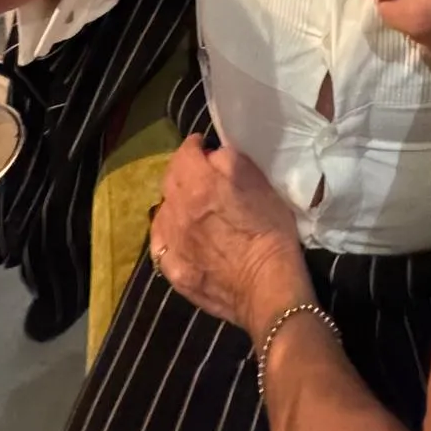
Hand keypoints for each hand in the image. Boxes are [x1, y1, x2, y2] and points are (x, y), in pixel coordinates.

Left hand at [151, 138, 311, 341]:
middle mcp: (177, 210)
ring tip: (191, 206)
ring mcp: (172, 242)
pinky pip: (160, 242)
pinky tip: (180, 234)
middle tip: (199, 172)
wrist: (267, 285)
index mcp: (199, 184)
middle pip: (169, 179)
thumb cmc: (269, 229)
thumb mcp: (258, 180)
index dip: (195, 146)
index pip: (185, 153)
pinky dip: (168, 232)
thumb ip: (228, 159)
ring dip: (175, 202)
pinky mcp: (172, 269)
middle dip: (182, 170)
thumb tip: (211, 155)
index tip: (203, 146)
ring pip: (163, 210)